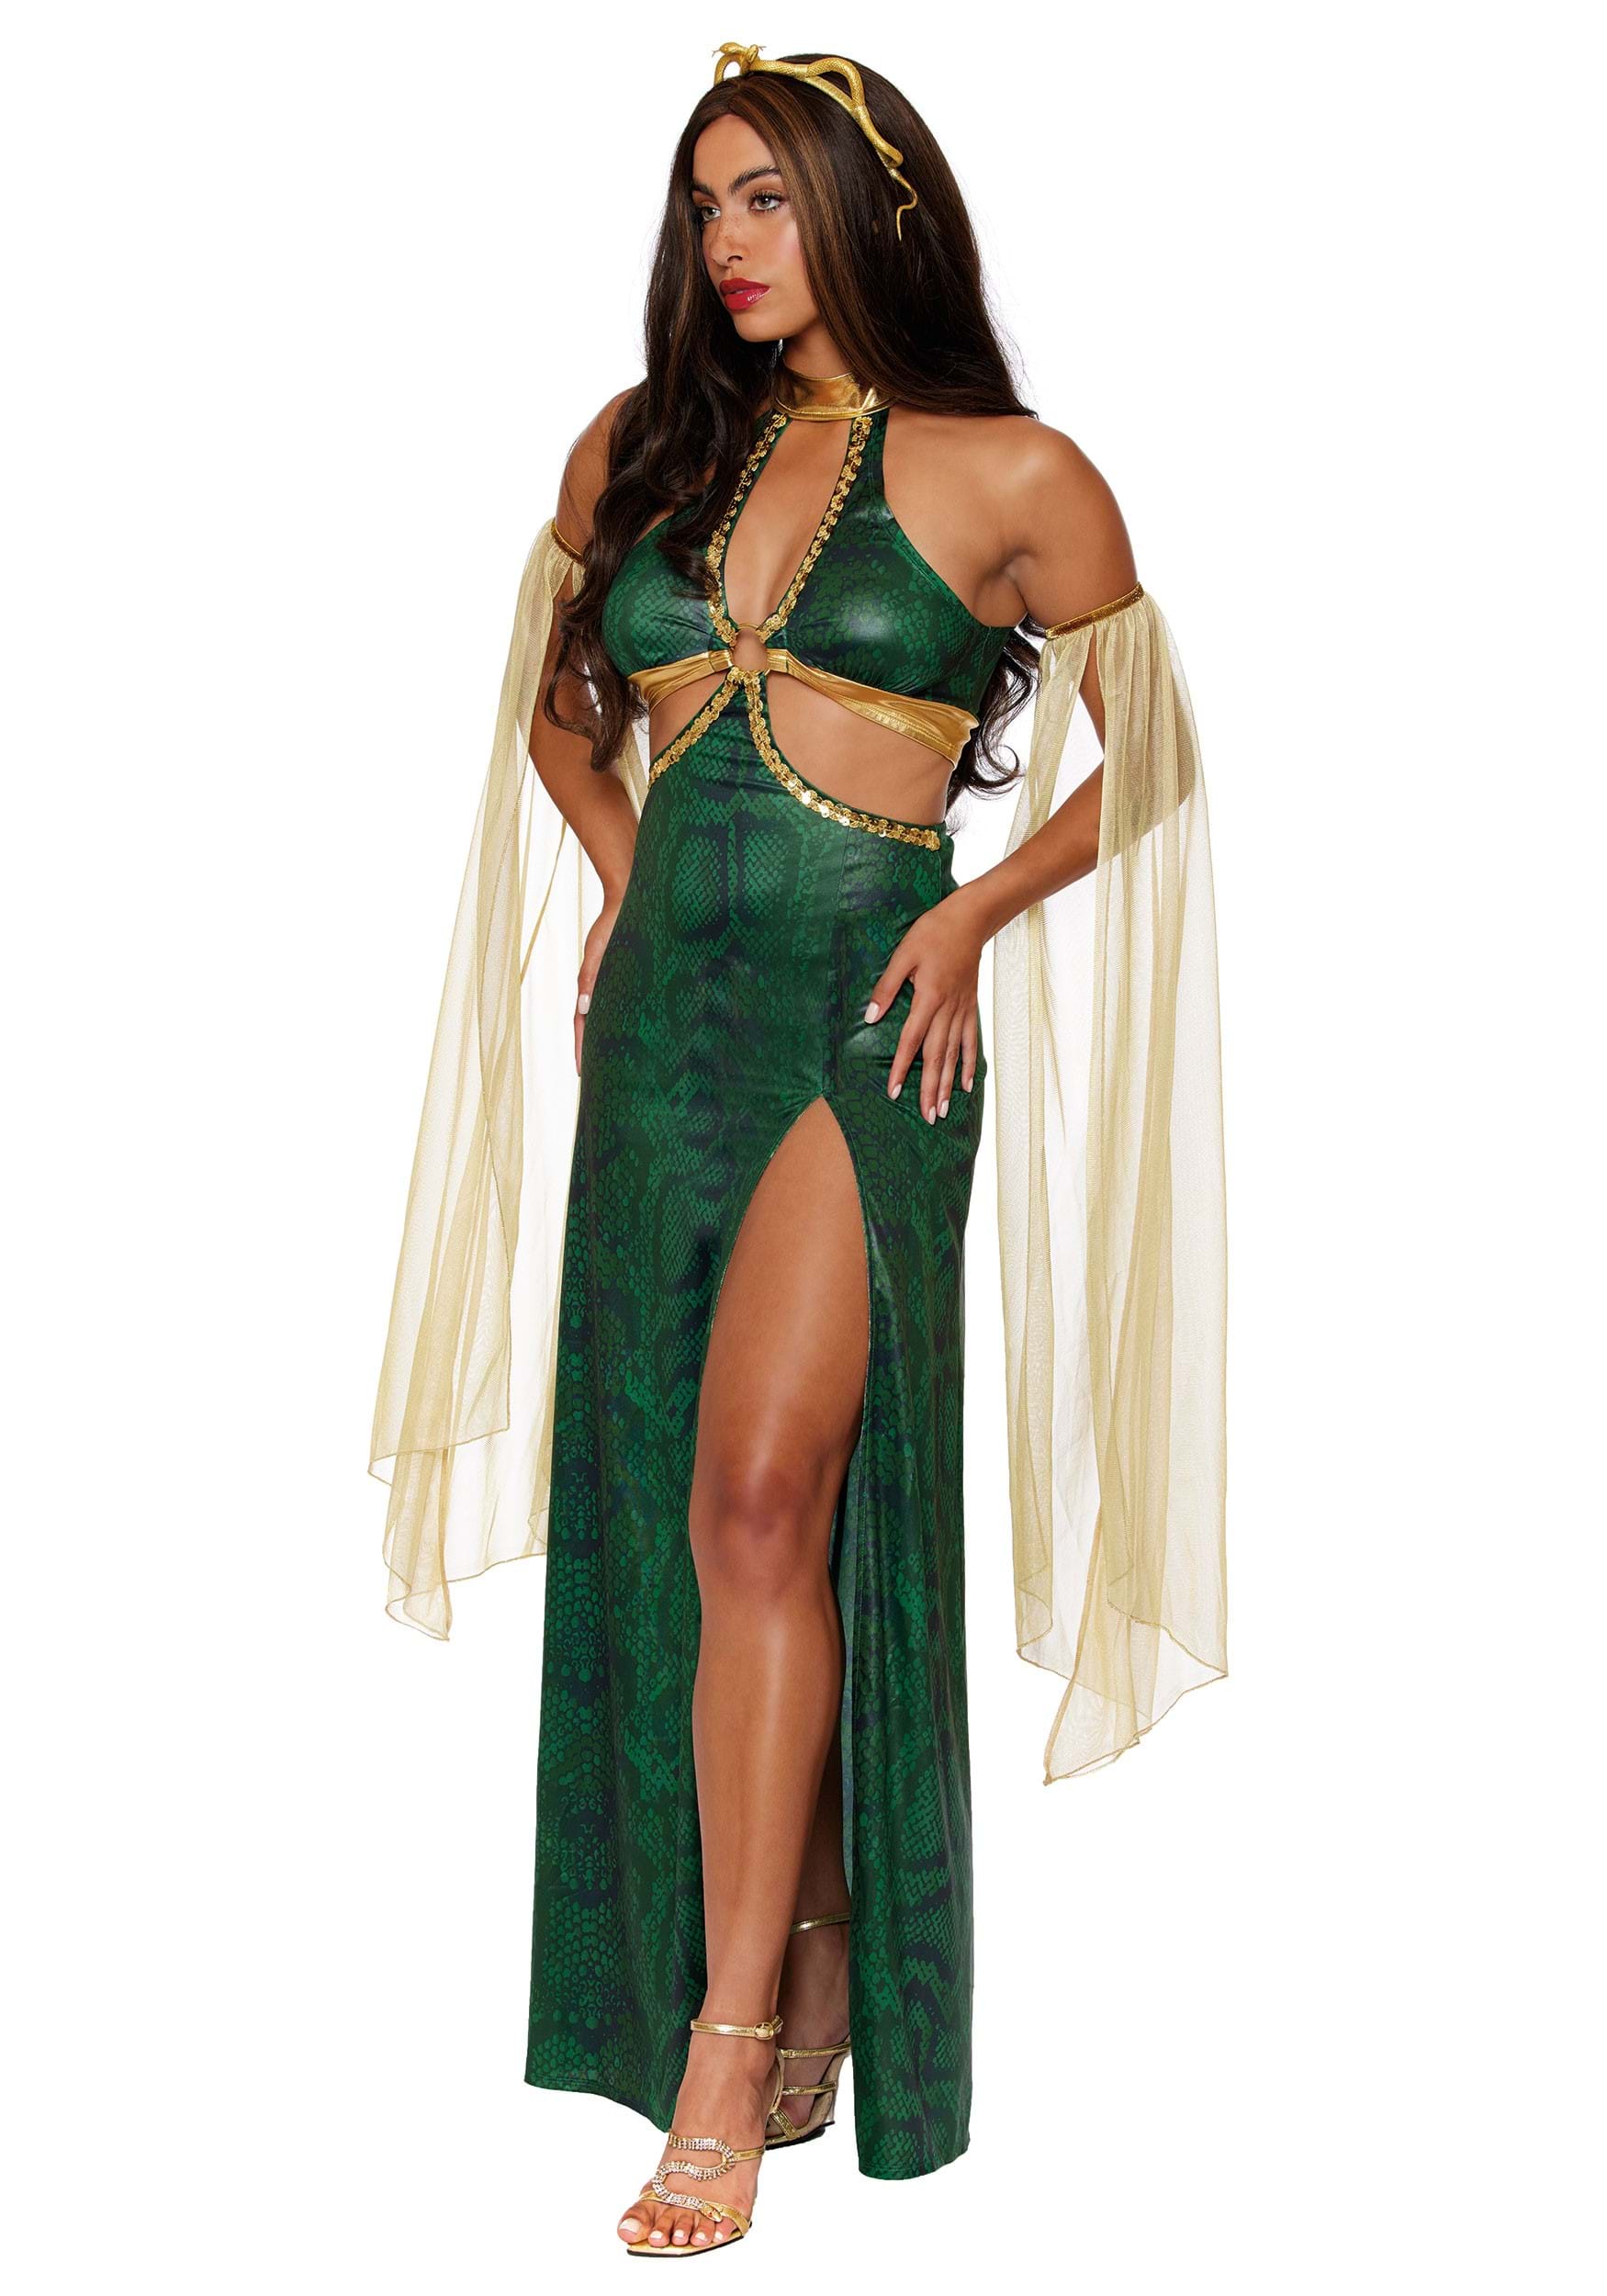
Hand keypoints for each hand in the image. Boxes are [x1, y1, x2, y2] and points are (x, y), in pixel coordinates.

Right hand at [574, 897, 621, 1074]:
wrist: (632, 896)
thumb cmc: (614, 921)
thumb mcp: (599, 951)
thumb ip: (590, 977)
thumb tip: (582, 1008)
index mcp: (591, 985)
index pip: (582, 1025)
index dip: (581, 1049)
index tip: (581, 1072)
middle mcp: (604, 987)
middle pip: (596, 1026)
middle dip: (596, 1051)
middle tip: (601, 1078)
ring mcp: (618, 983)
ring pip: (613, 1018)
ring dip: (612, 1039)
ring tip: (619, 1064)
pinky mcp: (634, 975)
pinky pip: (629, 1005)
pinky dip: (629, 1022)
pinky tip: (641, 1034)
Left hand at [862, 885, 988, 1120]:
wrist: (970, 919)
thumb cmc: (933, 932)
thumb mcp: (903, 954)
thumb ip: (887, 987)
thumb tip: (870, 1016)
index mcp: (929, 997)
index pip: (912, 1040)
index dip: (901, 1068)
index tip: (893, 1091)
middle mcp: (948, 1009)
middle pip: (937, 1056)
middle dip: (931, 1089)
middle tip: (928, 1117)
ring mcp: (963, 1009)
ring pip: (954, 1054)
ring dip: (949, 1084)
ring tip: (944, 1111)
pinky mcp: (971, 1007)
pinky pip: (970, 1041)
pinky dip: (969, 1064)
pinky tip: (969, 1085)